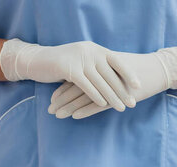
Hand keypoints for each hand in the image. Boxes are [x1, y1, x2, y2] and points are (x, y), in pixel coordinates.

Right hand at [0, 39, 140, 110]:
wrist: (38, 60)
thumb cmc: (64, 63)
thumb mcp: (84, 60)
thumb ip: (99, 65)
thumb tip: (117, 77)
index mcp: (96, 49)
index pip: (117, 62)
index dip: (128, 74)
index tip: (138, 86)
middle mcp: (90, 52)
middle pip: (110, 75)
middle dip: (122, 91)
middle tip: (132, 103)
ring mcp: (80, 59)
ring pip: (100, 82)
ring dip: (111, 97)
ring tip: (120, 108)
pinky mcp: (69, 69)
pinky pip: (86, 85)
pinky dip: (95, 95)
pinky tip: (102, 105)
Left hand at [47, 47, 176, 118]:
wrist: (156, 70)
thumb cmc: (136, 70)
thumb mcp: (116, 69)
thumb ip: (101, 74)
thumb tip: (87, 81)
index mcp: (99, 68)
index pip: (75, 79)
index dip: (62, 90)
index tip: (51, 99)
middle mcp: (101, 76)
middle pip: (76, 89)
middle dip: (61, 101)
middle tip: (50, 110)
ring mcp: (109, 86)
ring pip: (84, 98)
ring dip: (69, 107)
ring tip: (57, 115)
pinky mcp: (118, 95)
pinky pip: (98, 104)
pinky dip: (85, 110)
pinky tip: (75, 116)